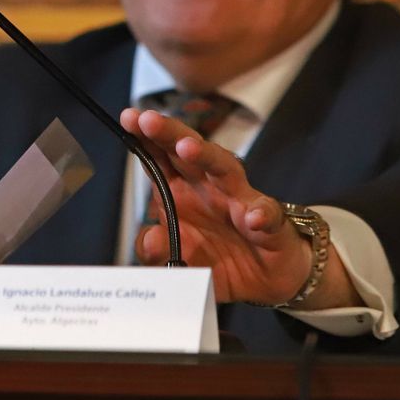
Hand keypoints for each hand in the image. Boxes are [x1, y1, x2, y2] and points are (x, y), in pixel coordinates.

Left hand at [121, 108, 358, 309]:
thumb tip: (151, 240)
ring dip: (206, 155)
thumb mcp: (178, 261)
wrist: (265, 280)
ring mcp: (241, 201)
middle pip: (189, 152)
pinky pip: (266, 213)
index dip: (144, 138)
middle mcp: (209, 187)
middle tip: (149, 121)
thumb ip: (157, 252)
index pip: (160, 158)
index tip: (129, 119)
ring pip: (224, 169)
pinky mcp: (270, 223)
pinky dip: (261, 214)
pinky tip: (252, 218)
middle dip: (168, 133)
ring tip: (187, 148)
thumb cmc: (217, 258)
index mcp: (181, 191)